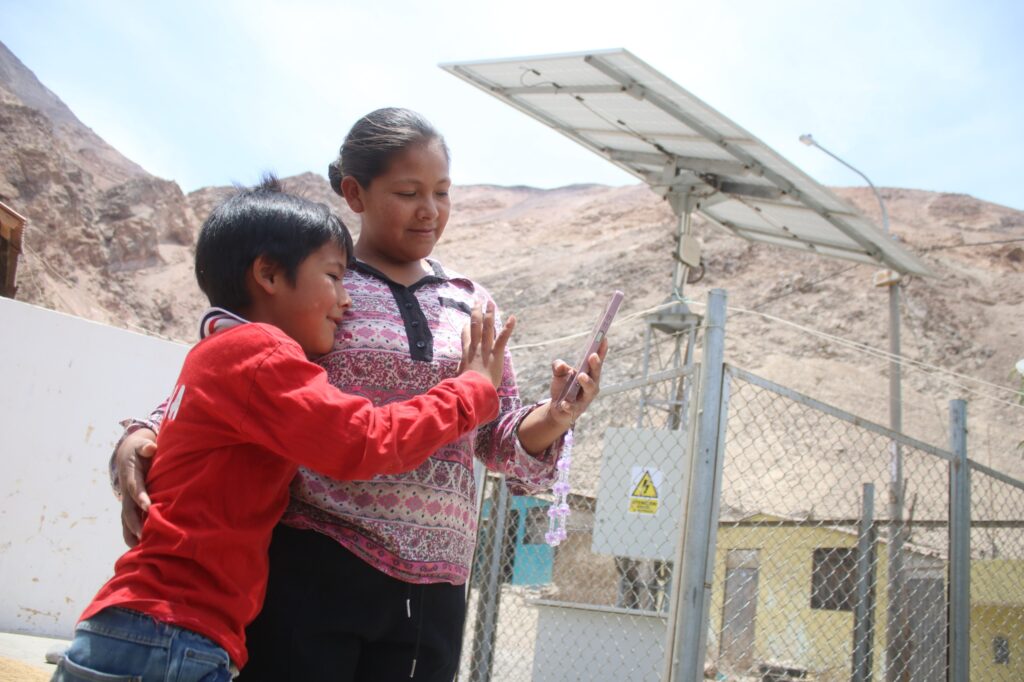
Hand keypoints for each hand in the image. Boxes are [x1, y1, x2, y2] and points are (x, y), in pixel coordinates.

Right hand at [115, 429, 156, 546]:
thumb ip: (146, 447)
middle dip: (134, 522)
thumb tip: (150, 449)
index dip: (140, 496)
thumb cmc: (141, 450)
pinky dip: (131, 535)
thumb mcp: (142, 445)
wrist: (127, 455)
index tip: (148, 506)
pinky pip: (129, 522)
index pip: (135, 487)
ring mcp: (127, 500)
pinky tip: (138, 549)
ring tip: (138, 548)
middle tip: (142, 534)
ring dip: (131, 532)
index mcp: (130, 476)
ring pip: (127, 519)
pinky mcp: (130, 507)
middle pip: (128, 509)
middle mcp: (126, 491)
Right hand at [459, 302, 514, 387]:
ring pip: (487, 327)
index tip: (467, 322)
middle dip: (476, 312)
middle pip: (475, 325)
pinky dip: (508, 327)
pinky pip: (502, 338)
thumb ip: (460, 372)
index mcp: (466, 352)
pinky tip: (513, 318)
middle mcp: (475, 346)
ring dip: (489, 314)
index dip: (466, 327)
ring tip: (491, 303)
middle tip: (478, 302)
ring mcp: (486, 348)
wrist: (473, 388)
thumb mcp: (459, 376)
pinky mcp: (496, 353)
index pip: (465, 335)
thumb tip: (458, 375)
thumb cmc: (465, 386)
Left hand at [546, 337, 607, 428]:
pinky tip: (564, 403)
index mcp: (589, 374)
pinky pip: (573, 407)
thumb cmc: (563, 388)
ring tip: (581, 376)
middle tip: (593, 356)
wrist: (558, 409)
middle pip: (596, 374)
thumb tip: (560, 365)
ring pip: (589, 390)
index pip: (597, 361)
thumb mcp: (559, 374)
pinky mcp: (576, 410)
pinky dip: (569, 405)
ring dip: (586, 382)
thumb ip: (558, 367)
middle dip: (595, 365)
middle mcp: (591, 385)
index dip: (601, 350)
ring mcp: (585, 398)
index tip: (604, 338)